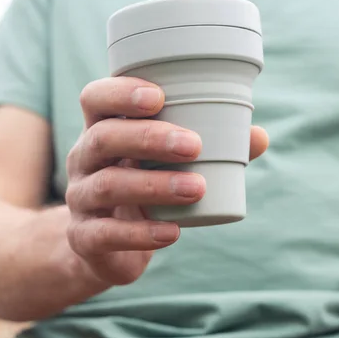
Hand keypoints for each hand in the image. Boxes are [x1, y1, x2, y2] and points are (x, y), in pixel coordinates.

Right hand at [65, 76, 268, 284]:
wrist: (107, 244)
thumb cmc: (144, 185)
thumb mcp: (166, 163)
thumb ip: (210, 146)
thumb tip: (259, 136)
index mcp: (101, 130)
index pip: (95, 99)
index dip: (120, 93)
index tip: (158, 96)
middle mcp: (84, 159)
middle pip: (102, 138)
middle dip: (148, 137)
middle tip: (192, 145)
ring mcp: (80, 198)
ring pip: (108, 185)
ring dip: (154, 185)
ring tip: (196, 188)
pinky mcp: (84, 237)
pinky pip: (106, 233)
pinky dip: (141, 233)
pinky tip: (173, 232)